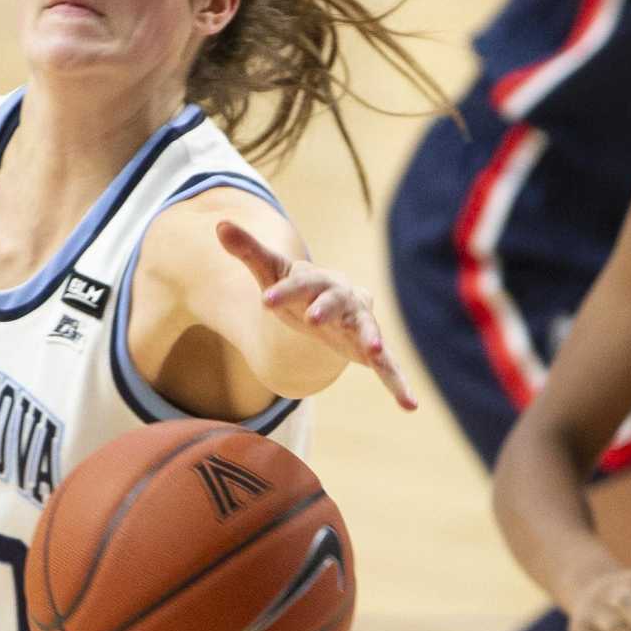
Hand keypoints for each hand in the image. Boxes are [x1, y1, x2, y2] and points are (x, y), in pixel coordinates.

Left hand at [215, 220, 418, 410]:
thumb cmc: (297, 288)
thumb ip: (249, 251)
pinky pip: (388, 367)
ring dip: (371, 338)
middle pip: (336, 302)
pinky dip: (399, 384)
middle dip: (325, 308)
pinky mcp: (371, 348)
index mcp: (318, 282)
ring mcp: (361, 324)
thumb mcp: (272, 271)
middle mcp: (344, 300)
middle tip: (312, 318)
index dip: (283, 292)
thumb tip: (220, 225)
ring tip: (374, 352)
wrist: (331, 302)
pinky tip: (410, 405)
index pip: (299, 285)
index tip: (265, 301)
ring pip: (368, 330)